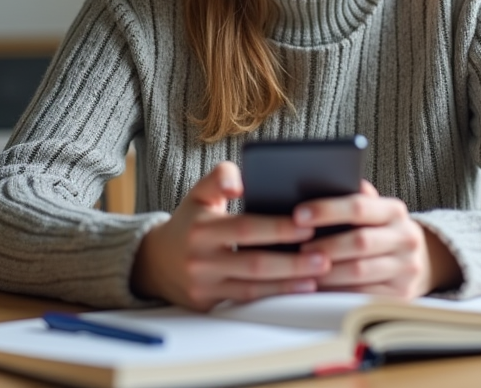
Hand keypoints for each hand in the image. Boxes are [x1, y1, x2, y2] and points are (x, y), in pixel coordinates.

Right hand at [131, 162, 331, 310]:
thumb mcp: (199, 193)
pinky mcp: (208, 304)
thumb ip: (220, 176)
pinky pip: (246, 301)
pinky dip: (275, 296)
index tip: (308, 225)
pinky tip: (300, 289)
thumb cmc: (190, 221)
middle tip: (325, 255)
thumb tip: (242, 179)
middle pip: (253, 263)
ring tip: (320, 273)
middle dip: (292, 261)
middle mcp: (201, 258)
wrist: (156, 262)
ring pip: (253, 287)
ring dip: (289, 282)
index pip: (245, 228)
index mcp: (202, 227)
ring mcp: (204, 285)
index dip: (277, 228)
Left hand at [297, 181, 460, 297]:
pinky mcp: (401, 295)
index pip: (359, 206)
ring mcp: (406, 268)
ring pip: (359, 271)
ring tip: (302, 270)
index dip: (327, 210)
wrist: (416, 263)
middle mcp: (406, 238)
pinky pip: (362, 295)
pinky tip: (318, 289)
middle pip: (359, 241)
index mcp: (395, 211)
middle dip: (324, 246)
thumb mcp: (374, 211)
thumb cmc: (380, 232)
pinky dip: (337, 291)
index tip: (298, 215)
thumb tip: (319, 184)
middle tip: (297, 250)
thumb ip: (353, 199)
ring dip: (326, 272)